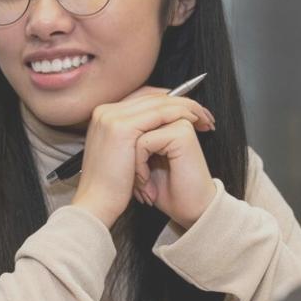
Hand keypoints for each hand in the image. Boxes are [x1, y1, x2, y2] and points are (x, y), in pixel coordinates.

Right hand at [70, 87, 215, 227]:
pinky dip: (181, 114)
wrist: (96, 204)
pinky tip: (194, 120)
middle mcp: (105, 111)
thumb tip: (155, 131)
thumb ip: (132, 138)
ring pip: (158, 102)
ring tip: (204, 118)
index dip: (168, 101)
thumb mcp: (120, 155)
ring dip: (186, 107)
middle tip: (204, 113)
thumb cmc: (111, 187)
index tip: (189, 111)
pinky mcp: (123, 127)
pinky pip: (160, 113)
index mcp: (103, 116)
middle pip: (151, 96)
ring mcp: (112, 117)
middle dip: (182, 102)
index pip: (142, 97)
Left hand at [134, 111, 217, 227]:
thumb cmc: (163, 189)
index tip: (130, 174)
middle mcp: (174, 118)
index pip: (133, 120)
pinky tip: (147, 182)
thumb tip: (106, 129)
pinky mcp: (181, 134)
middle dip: (130, 157)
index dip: (125, 149)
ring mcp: (179, 124)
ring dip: (134, 163)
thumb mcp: (139, 161)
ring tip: (142, 183)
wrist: (186, 209)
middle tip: (137, 182)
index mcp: (166, 121)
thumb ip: (129, 140)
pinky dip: (140, 166)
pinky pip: (144, 143)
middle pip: (132, 125)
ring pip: (136, 134)